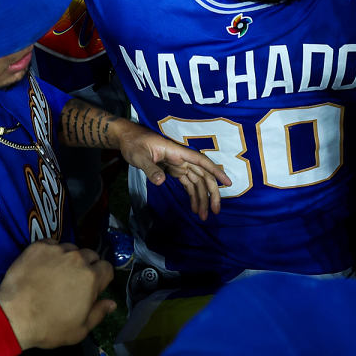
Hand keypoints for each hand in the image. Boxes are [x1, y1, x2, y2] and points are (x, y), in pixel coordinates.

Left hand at [0, 242, 114, 349]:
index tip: (93, 288)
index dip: (102, 278)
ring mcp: (57, 250)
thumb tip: (112, 302)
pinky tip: (42, 266)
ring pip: (71, 249)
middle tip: (73, 281)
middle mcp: (77, 259)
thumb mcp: (80, 330)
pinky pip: (52, 244)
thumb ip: (99, 313)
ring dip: (69, 259)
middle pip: (90, 255)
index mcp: (91, 278)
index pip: (107, 267)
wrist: (14, 316)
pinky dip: (51, 253)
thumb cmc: (49, 327)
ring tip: (56, 273)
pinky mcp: (38, 246)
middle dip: (87, 266)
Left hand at [114, 123, 231, 220]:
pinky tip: (194, 208)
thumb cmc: (134, 144)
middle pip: (203, 176)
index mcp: (177, 152)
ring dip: (202, 199)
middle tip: (215, 211)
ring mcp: (178, 165)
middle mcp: (182, 159)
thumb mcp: (139, 156)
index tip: (228, 183)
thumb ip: (150, 168)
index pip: (201, 162)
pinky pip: (188, 183)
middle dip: (211, 193)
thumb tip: (161, 182)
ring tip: (203, 216)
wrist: (127, 139)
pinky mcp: (173, 170)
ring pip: (197, 182)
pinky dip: (192, 195)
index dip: (216, 171)